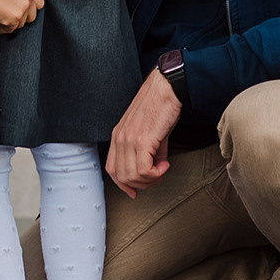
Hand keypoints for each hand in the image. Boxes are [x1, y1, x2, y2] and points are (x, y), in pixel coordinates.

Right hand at [0, 0, 42, 33]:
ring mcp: (23, 5)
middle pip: (32, 14)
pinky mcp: (15, 17)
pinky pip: (9, 30)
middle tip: (6, 17)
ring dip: (8, 24)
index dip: (26, 7)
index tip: (16, 11)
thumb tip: (15, 2)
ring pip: (21, 23)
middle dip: (20, 17)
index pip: (37, 0)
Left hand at [106, 69, 181, 197]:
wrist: (167, 87)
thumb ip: (149, 151)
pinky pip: (144, 170)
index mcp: (118, 135)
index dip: (123, 184)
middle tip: (157, 177)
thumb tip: (155, 168)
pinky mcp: (142, 140)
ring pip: (132, 177)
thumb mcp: (149, 130)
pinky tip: (165, 164)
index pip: (112, 169)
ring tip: (162, 169)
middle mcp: (120, 138)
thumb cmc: (160, 104)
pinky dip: (156, 174)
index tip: (135, 191)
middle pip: (122, 177)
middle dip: (141, 185)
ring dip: (150, 180)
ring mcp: (129, 139)